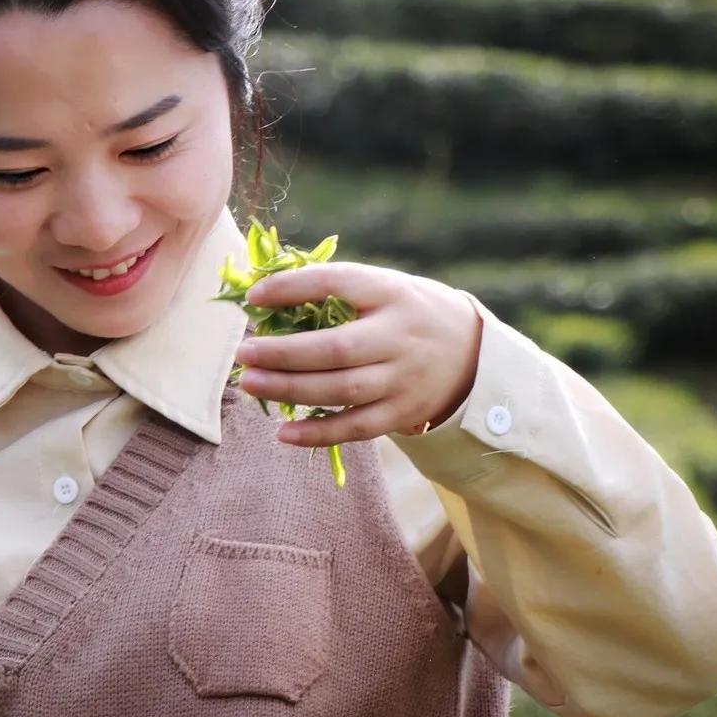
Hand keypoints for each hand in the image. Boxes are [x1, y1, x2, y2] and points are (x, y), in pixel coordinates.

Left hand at [234, 263, 483, 445]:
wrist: (471, 353)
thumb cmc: (406, 314)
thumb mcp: (384, 288)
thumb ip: (335, 291)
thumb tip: (263, 295)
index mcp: (390, 292)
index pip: (337, 283)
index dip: (292, 288)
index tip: (254, 297)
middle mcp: (399, 335)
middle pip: (336, 349)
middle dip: (283, 353)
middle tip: (244, 352)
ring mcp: (402, 378)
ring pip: (341, 390)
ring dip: (290, 389)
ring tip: (250, 383)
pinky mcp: (402, 413)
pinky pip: (355, 428)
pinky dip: (317, 434)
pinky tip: (282, 433)